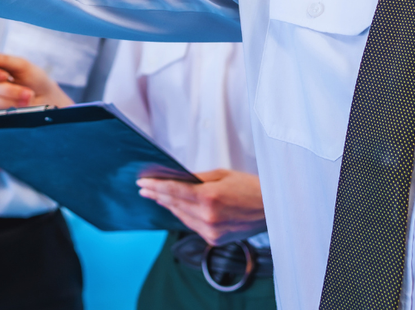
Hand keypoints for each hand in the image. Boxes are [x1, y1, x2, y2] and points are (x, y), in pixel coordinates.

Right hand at [0, 49, 72, 109]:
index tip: (4, 75)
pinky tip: (22, 106)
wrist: (46, 100)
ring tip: (28, 97)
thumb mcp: (22, 66)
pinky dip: (10, 109)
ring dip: (11, 100)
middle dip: (7, 89)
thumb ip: (4, 59)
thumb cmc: (34, 80)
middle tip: (26, 91)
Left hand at [137, 169, 266, 245]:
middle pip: (174, 204)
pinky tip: (178, 209)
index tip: (143, 183)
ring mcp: (211, 230)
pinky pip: (192, 226)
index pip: (174, 191)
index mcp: (210, 197)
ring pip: (181, 217)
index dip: (155, 186)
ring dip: (169, 206)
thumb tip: (178, 178)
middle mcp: (208, 216)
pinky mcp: (214, 239)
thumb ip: (198, 178)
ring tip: (157, 197)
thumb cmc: (250, 188)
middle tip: (144, 189)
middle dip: (157, 195)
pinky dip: (184, 216)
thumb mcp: (223, 175)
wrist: (272, 209)